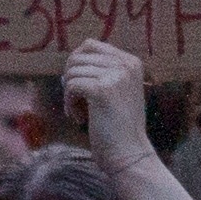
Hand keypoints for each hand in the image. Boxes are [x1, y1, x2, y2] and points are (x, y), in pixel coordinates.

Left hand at [64, 40, 153, 172]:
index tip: (80, 88)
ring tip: (79, 113)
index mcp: (131, 62)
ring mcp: (115, 76)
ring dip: (70, 94)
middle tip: (75, 100)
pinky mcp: (102, 90)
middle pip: (78, 56)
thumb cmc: (119, 127)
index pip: (91, 45)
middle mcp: (126, 65)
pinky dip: (69, 103)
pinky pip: (71, 86)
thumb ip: (103, 72)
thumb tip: (71, 60)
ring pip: (72, 72)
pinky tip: (79, 119)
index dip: (77, 65)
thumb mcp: (117, 91)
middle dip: (70, 78)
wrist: (129, 154)